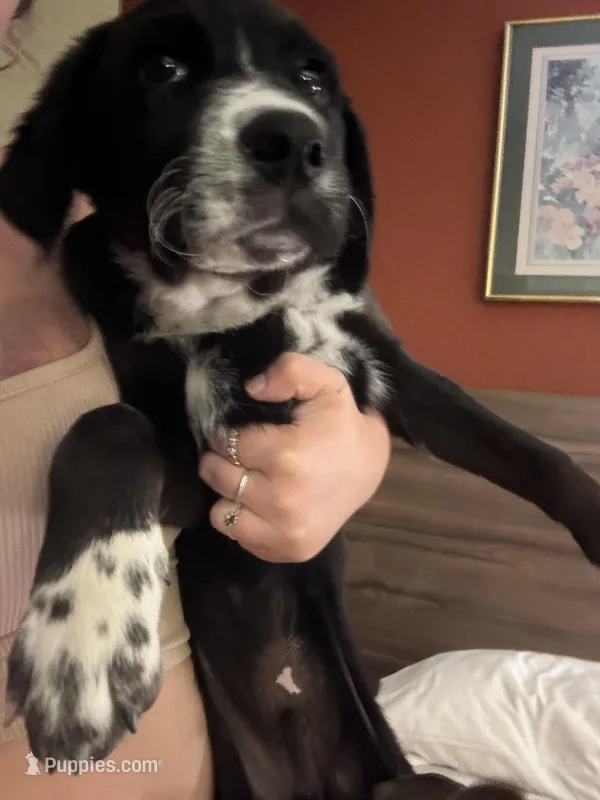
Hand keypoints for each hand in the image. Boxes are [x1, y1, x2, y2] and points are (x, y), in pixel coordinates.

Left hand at [199, 353, 391, 561]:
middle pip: (216, 475)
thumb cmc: (342, 424)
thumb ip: (289, 371)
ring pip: (220, 510)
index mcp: (287, 457)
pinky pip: (236, 535)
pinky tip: (263, 503)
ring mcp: (285, 532)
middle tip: (250, 454)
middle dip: (225, 460)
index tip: (248, 432)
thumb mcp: (326, 383)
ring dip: (230, 492)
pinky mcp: (288, 551)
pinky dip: (242, 518)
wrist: (371, 469)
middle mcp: (282, 500)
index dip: (230, 433)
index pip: (224, 442)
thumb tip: (252, 388)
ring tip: (254, 479)